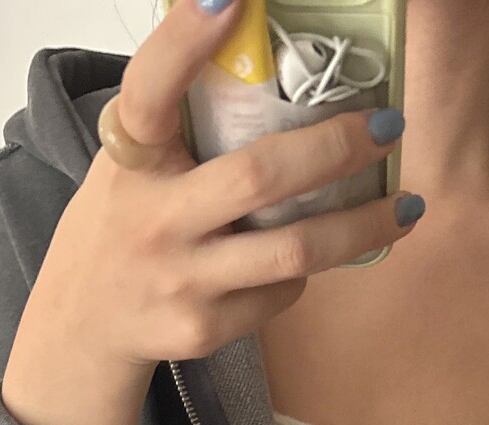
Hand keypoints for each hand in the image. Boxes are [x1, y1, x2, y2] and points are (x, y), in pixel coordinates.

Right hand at [1, 0, 420, 424]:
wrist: (85, 323)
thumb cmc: (127, 218)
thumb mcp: (135, 156)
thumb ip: (181, 112)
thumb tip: (245, 27)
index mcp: (131, 157)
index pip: (152, 88)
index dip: (186, 40)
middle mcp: (152, 218)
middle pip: (259, 177)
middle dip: (336, 148)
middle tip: (386, 126)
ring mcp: (179, 280)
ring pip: (293, 251)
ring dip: (360, 226)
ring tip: (403, 206)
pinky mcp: (203, 330)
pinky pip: (281, 295)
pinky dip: (305, 272)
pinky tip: (317, 256)